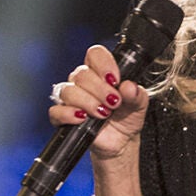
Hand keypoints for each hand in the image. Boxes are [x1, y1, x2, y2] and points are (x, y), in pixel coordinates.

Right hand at [47, 44, 147, 159]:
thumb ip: (136, 94)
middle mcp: (84, 82)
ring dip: (87, 102)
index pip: (95, 54)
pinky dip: (68, 114)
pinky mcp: (63, 116)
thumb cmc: (127, 117)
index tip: (115, 80)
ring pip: (68, 91)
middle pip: (82, 74)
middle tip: (114, 103)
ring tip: (103, 113)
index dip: (104, 64)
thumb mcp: (139, 105)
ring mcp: (72, 99)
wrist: (121, 141)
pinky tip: (83, 118)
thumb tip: (129, 87)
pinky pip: (56, 111)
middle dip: (100, 90)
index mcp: (101, 72)